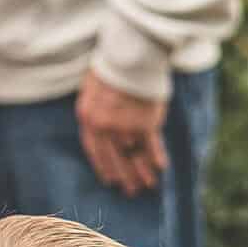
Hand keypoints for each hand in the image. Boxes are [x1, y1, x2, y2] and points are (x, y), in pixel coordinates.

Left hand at [76, 72, 167, 194]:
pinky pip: (151, 146)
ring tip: (148, 185)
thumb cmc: (110, 68)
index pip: (94, 150)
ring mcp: (124, 127)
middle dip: (124, 176)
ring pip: (133, 155)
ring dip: (141, 172)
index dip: (103, 167)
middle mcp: (104, 127)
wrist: (128, 55)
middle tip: (130, 191)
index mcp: (87, 118)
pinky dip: (156, 157)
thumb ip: (95, 111)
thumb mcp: (91, 89)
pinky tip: (160, 169)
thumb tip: (101, 129)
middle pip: (114, 158)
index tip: (110, 180)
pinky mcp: (144, 123)